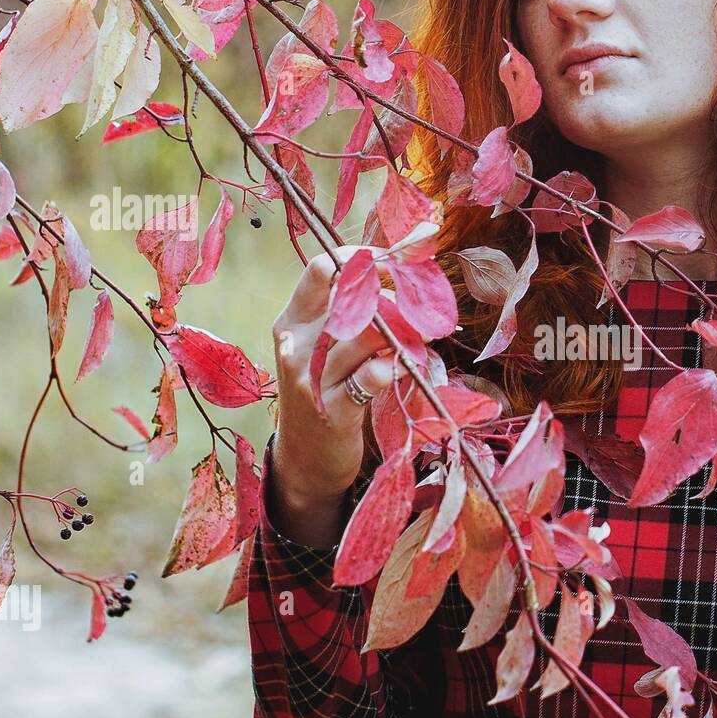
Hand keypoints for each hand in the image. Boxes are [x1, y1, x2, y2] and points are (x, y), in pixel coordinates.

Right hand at [270, 244, 406, 510]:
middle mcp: (298, 344)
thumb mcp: (323, 348)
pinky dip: (394, 366)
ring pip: (367, 333)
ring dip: (405, 330)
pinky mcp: (334, 411)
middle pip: (352, 298)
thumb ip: (348, 314)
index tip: (395, 263)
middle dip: (395, 296)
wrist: (306, 459)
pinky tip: (402, 366)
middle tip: (421, 303)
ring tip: (423, 334)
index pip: (322, 269)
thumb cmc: (323, 392)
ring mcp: (313, 379)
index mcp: (293, 321)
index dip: (362, 258)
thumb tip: (395, 277)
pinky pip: (371, 377)